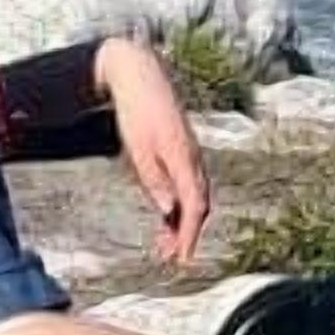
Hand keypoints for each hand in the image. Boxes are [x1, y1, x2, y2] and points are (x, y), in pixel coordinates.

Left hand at [93, 35, 211, 264]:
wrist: (140, 76)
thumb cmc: (136, 111)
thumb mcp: (138, 149)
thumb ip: (154, 181)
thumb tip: (168, 211)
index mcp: (184, 160)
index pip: (195, 207)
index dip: (190, 236)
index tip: (182, 258)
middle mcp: (193, 159)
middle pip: (199, 206)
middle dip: (187, 234)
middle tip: (171, 258)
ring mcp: (189, 154)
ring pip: (194, 196)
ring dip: (183, 222)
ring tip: (165, 244)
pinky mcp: (182, 150)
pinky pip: (188, 184)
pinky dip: (180, 204)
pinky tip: (167, 215)